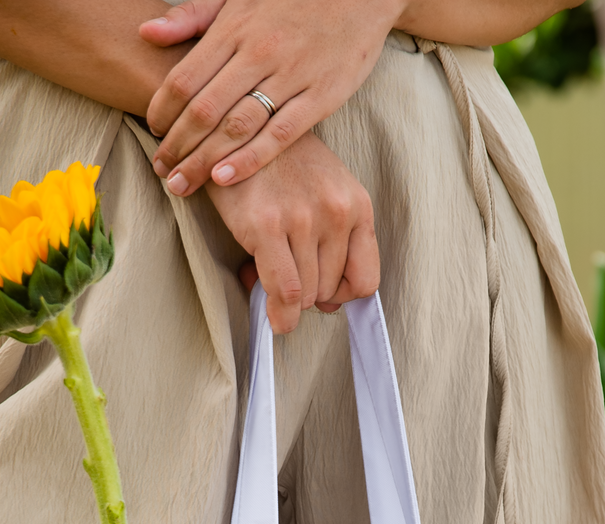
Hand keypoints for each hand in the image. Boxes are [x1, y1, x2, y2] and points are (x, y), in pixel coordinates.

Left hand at [140, 0, 402, 196]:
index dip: (162, 110)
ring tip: (182, 184)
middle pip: (205, 110)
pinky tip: (224, 179)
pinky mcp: (321, 96)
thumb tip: (147, 33)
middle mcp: (259, 53)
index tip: (153, 131)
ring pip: (236, 127)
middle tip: (161, 170)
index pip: (185, 77)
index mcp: (235, 27)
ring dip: (204, 160)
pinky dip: (249, 159)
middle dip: (177, 146)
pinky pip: (279, 135)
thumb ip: (194, 15)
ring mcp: (291, 76)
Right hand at [205, 130, 377, 332]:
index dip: (342, 294)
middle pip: (330, 291)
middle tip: (283, 273)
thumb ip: (335, 244)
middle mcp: (336, 211)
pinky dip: (280, 313)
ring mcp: (303, 218)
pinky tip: (273, 314)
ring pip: (306, 296)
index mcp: (356, 204)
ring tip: (266, 270)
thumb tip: (330, 307)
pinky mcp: (267, 225)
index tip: (322, 289)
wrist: (239, 128)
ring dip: (286, 298)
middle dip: (307, 293)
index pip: (366, 280)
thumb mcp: (325, 194)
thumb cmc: (282, 166)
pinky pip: (285, 291)